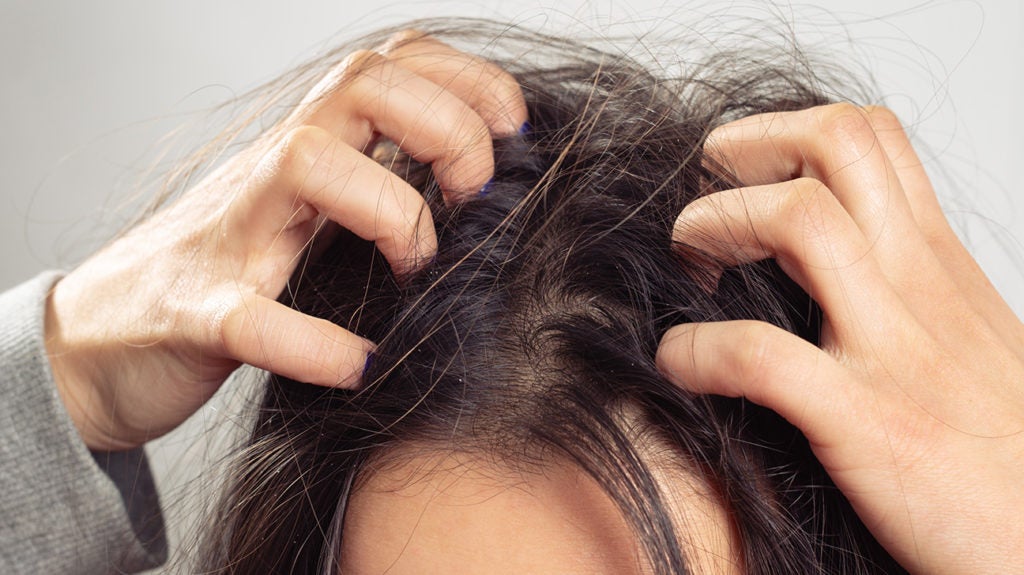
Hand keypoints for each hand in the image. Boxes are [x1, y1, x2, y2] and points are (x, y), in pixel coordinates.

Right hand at [44, 31, 526, 451]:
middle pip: (360, 85)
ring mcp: (228, 239)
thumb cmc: (222, 280)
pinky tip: (358, 365)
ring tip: (416, 271)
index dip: (466, 81)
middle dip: (443, 126)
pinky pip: (251, 317)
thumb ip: (371, 199)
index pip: (390, 67)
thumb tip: (481, 209)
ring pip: (304, 163)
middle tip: (474, 198)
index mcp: (307, 154)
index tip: (514, 133)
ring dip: (390, 210)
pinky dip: (313, 344)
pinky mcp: (194, 316)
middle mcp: (269, 176)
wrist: (100, 344)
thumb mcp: (305, 224)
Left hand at [656, 103, 1023, 573]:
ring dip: (716, 226)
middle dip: (744, 150)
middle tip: (702, 199)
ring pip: (798, 219)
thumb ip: (902, 287)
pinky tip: (678, 363)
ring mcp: (894, 349)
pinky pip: (758, 356)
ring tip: (688, 265)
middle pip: (834, 145)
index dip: (784, 132)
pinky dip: (696, 351)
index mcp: (936, 262)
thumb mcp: (966, 336)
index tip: (737, 173)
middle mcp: (918, 285)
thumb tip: (820, 267)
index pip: (870, 139)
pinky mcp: (867, 423)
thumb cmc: (1005, 448)